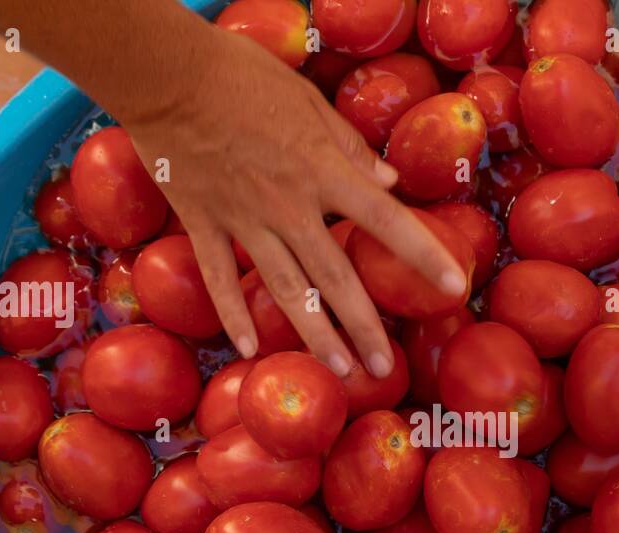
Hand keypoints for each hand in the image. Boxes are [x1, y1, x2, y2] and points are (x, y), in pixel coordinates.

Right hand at [123, 25, 466, 375]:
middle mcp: (288, 204)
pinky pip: (220, 278)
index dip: (422, 254)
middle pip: (335, 276)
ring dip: (314, 336)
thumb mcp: (308, 99)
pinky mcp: (202, 223)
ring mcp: (243, 218)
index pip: (386, 220)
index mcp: (322, 169)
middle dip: (363, 327)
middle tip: (384, 370)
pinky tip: (250, 352)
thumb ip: (350, 146)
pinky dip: (232, 316)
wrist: (165, 72)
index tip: (452, 285)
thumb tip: (389, 182)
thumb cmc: (241, 74)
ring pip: (285, 289)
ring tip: (339, 373)